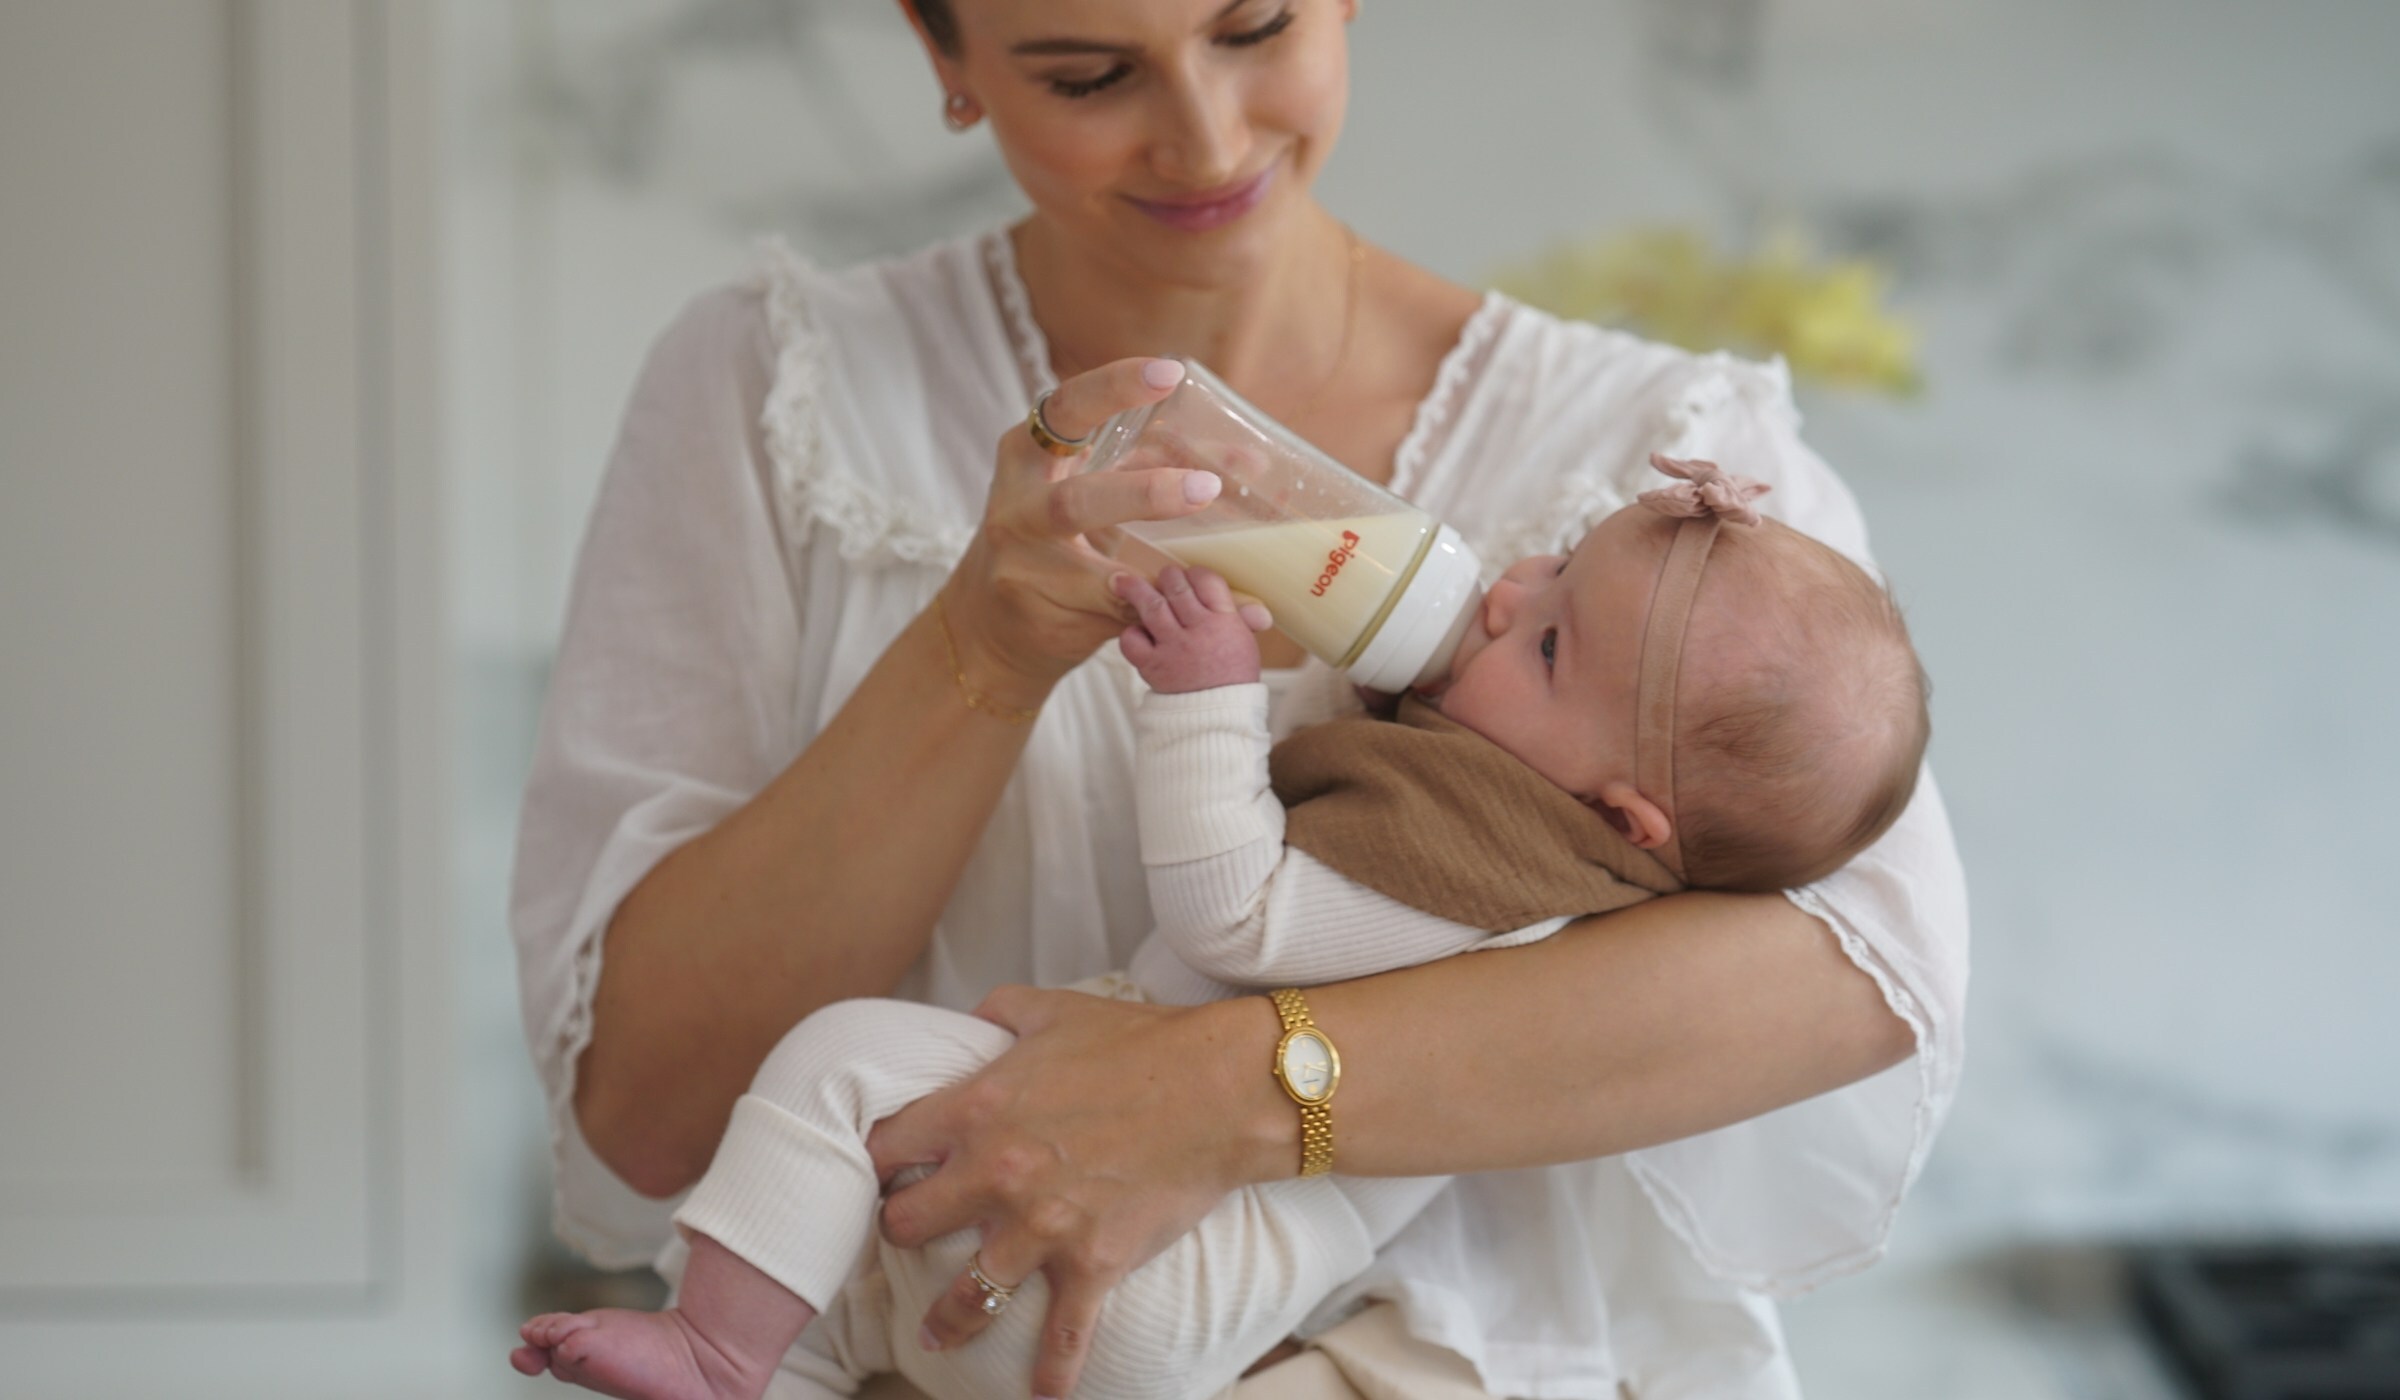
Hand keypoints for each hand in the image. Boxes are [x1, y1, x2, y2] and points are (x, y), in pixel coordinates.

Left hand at [865, 987, 1275, 1399]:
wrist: (1222, 1088)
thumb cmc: (1142, 1043)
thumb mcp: (1055, 1009)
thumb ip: (998, 1013)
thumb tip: (971, 1020)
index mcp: (978, 1108)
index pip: (887, 1145)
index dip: (874, 1160)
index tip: (877, 1171)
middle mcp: (997, 1172)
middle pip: (906, 1222)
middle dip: (900, 1230)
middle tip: (905, 1237)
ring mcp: (1043, 1225)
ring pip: (967, 1295)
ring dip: (947, 1318)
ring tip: (935, 1334)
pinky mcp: (1094, 1263)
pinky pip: (1064, 1336)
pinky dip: (1052, 1373)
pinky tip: (1041, 1395)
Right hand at [938, 359, 1224, 709]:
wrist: (989, 622)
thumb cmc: (1053, 539)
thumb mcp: (1088, 489)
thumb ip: (1151, 467)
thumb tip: (1246, 461)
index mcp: (1029, 454)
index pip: (1066, 408)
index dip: (1115, 388)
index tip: (1169, 374)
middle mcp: (1018, 506)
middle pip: (1075, 500)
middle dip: (1144, 495)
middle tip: (1206, 488)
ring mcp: (1022, 565)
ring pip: (1087, 571)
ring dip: (1150, 574)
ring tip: (1198, 572)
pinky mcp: (1036, 613)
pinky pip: (1106, 610)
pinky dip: (1154, 609)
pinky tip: (1195, 610)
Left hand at [1113, 565, 1274, 692]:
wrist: (1218, 719)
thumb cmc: (1232, 679)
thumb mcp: (1245, 644)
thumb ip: (1242, 620)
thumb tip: (1257, 609)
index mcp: (1225, 622)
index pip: (1208, 581)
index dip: (1196, 573)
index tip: (1190, 575)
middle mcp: (1198, 631)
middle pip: (1177, 588)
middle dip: (1168, 577)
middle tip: (1165, 578)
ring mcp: (1173, 648)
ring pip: (1151, 606)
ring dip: (1136, 589)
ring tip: (1122, 581)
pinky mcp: (1152, 666)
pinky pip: (1132, 641)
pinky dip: (1130, 632)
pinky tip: (1136, 631)